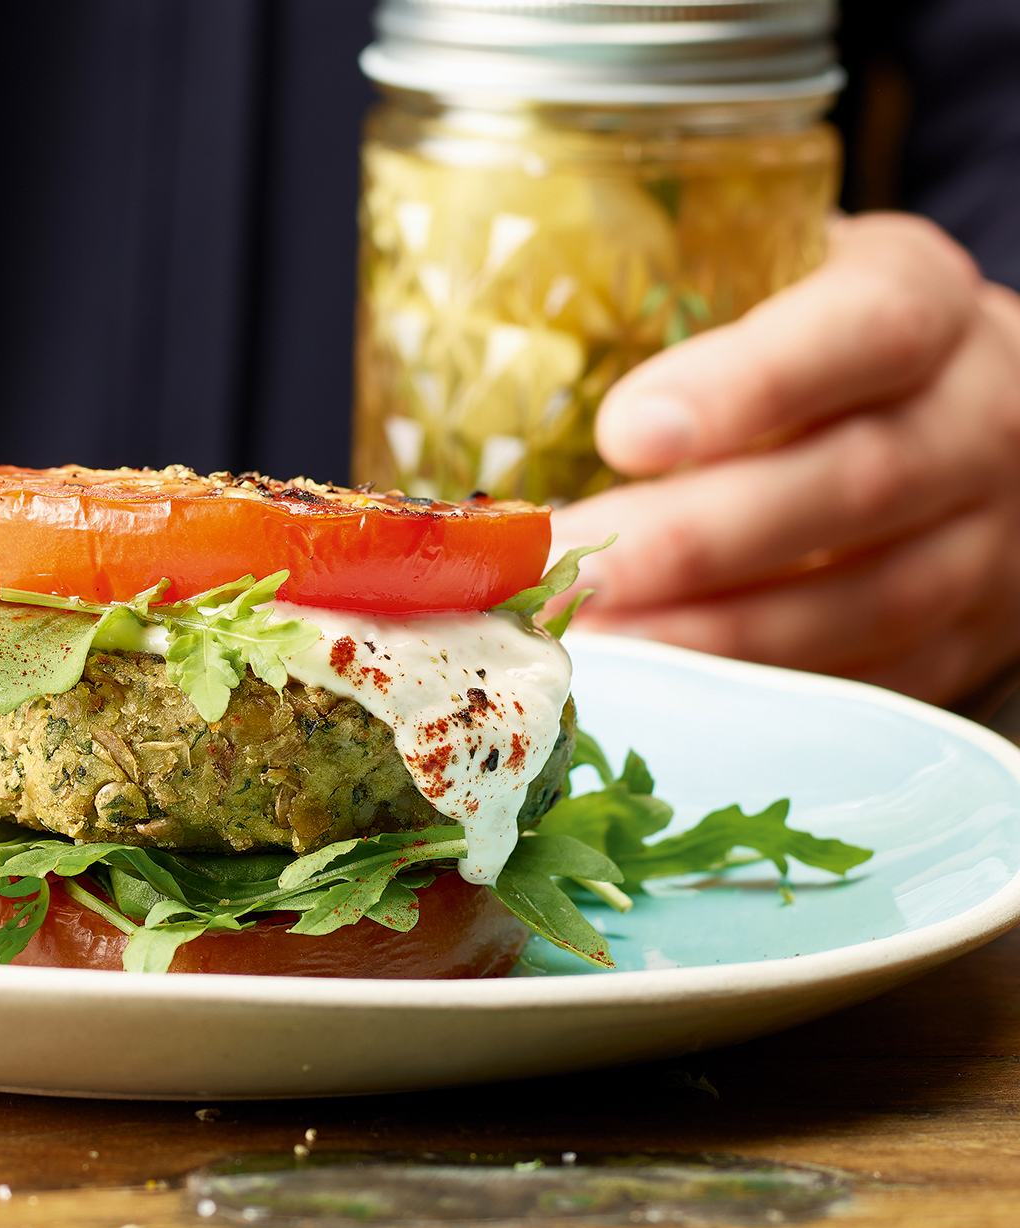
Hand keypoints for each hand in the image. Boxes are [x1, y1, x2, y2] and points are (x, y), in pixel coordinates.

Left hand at [550, 213, 1019, 703]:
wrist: (965, 415)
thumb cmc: (812, 346)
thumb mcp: (770, 287)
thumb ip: (676, 314)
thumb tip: (501, 374)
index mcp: (918, 301)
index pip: (861, 332)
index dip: (748, 385)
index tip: (623, 432)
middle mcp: (974, 417)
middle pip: (854, 483)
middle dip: (696, 542)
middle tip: (570, 574)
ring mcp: (984, 539)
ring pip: (866, 600)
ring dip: (717, 636)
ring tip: (597, 648)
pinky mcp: (966, 636)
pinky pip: (872, 676)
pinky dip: (762, 693)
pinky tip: (667, 695)